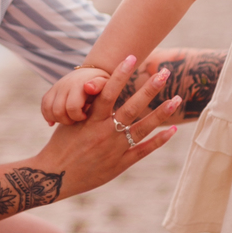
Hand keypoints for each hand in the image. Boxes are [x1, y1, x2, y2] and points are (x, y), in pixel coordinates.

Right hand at [35, 57, 181, 197]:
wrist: (55, 176)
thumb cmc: (61, 145)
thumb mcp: (70, 122)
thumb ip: (88, 108)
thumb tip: (99, 87)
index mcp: (91, 120)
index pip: (108, 91)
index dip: (120, 74)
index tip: (132, 57)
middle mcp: (104, 133)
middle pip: (132, 107)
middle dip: (149, 88)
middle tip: (164, 72)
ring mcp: (114, 149)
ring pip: (142, 128)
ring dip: (161, 113)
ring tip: (176, 98)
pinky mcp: (120, 164)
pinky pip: (143, 150)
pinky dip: (159, 141)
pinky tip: (173, 130)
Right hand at [41, 67, 109, 125]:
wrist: (91, 72)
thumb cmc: (102, 82)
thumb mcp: (105, 82)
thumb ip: (99, 85)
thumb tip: (88, 87)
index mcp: (78, 85)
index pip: (71, 107)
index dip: (78, 116)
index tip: (85, 116)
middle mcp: (64, 85)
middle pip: (58, 111)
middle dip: (67, 120)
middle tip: (77, 119)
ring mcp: (56, 87)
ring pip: (48, 109)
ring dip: (57, 119)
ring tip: (69, 119)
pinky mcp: (51, 91)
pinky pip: (44, 105)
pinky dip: (47, 115)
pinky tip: (54, 122)